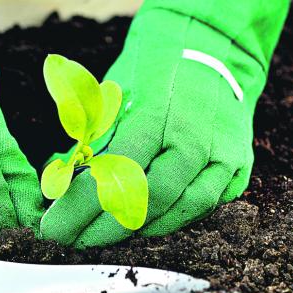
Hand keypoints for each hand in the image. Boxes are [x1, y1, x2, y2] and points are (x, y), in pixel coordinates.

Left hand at [40, 6, 271, 246]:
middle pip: (147, 201)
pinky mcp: (238, 166)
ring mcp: (221, 154)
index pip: (112, 175)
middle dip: (104, 229)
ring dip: (137, 231)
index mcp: (154, 116)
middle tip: (74, 240)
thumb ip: (92, 142)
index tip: (54, 229)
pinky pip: (204, 207)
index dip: (80, 208)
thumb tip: (60, 183)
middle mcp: (192, 138)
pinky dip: (171, 221)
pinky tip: (144, 226)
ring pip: (179, 210)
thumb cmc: (150, 74)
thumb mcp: (114, 97)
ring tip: (103, 235)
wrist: (210, 52)